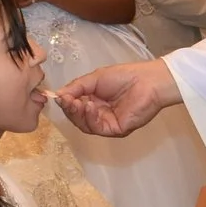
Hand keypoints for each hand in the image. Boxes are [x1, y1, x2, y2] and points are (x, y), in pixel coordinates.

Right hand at [55, 58, 179, 136]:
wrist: (147, 81)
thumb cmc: (124, 76)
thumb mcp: (94, 78)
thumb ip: (76, 87)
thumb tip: (57, 95)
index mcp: (94, 100)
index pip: (74, 106)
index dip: (65, 103)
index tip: (58, 96)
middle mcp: (99, 113)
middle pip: (78, 118)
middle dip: (70, 110)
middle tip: (66, 101)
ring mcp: (107, 123)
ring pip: (85, 125)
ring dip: (78, 114)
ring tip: (77, 103)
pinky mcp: (116, 130)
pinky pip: (97, 128)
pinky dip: (91, 118)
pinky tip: (90, 107)